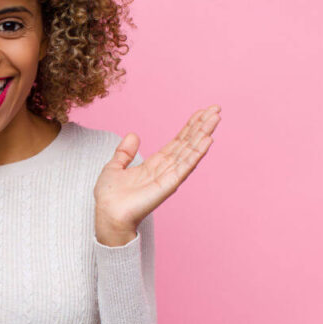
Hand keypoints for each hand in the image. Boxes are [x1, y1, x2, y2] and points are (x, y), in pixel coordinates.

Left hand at [94, 105, 221, 246]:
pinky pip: (185, 166)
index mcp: (154, 165)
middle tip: (216, 109)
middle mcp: (165, 169)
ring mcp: (169, 176)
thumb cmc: (109, 197)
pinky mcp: (168, 184)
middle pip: (187, 143)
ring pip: (190, 151)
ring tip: (216, 118)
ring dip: (203, 134)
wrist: (106, 214)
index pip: (177, 142)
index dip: (189, 127)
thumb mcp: (114, 167)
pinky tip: (208, 139)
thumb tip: (133, 135)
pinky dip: (197, 152)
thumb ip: (124, 152)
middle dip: (202, 126)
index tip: (202, 112)